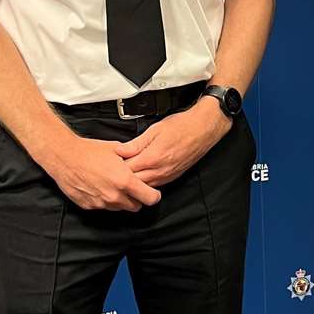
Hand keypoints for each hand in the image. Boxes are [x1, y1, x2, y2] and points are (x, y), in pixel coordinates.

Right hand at [49, 135, 161, 211]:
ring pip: (120, 208)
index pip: (150, 198)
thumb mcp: (116, 150)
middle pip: (136, 207)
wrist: (64, 157)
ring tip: (113, 185)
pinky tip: (100, 187)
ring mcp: (101, 203)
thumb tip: (143, 161)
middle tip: (131, 187)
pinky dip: (105, 200)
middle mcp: (114, 196)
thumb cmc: (89, 151)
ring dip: (121, 200)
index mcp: (125, 181)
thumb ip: (132, 159)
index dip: (153, 195)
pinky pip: (104, 207)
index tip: (151, 191)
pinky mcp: (90, 206)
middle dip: (136, 198)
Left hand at [115, 99, 231, 186]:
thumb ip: (135, 144)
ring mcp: (167, 176)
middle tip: (114, 170)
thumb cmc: (181, 126)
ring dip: (134, 182)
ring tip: (125, 174)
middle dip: (123, 177)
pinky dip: (145, 182)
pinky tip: (141, 175)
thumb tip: (119, 151)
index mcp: (153, 158)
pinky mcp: (172, 177)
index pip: (127, 170)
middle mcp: (160, 170)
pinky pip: (155, 185)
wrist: (203, 130)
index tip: (110, 163)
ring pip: (144, 186)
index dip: (116, 167)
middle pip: (134, 182)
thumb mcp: (154, 130)